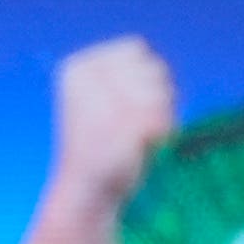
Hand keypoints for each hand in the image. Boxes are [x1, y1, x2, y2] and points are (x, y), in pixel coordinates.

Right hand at [49, 37, 177, 209]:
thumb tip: (148, 54)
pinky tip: (148, 146)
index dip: (143, 77)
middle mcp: (87, 79)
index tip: (128, 105)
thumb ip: (124, 72)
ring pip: (163, 89)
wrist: (86, 194)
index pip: (135, 48)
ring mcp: (108, 101)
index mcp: (77, 67)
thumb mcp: (103, 98)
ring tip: (141, 135)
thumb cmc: (99, 147)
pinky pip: (167, 117)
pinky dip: (166, 132)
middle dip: (158, 94)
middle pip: (154, 66)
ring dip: (164, 112)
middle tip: (137, 124)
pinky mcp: (127, 125)